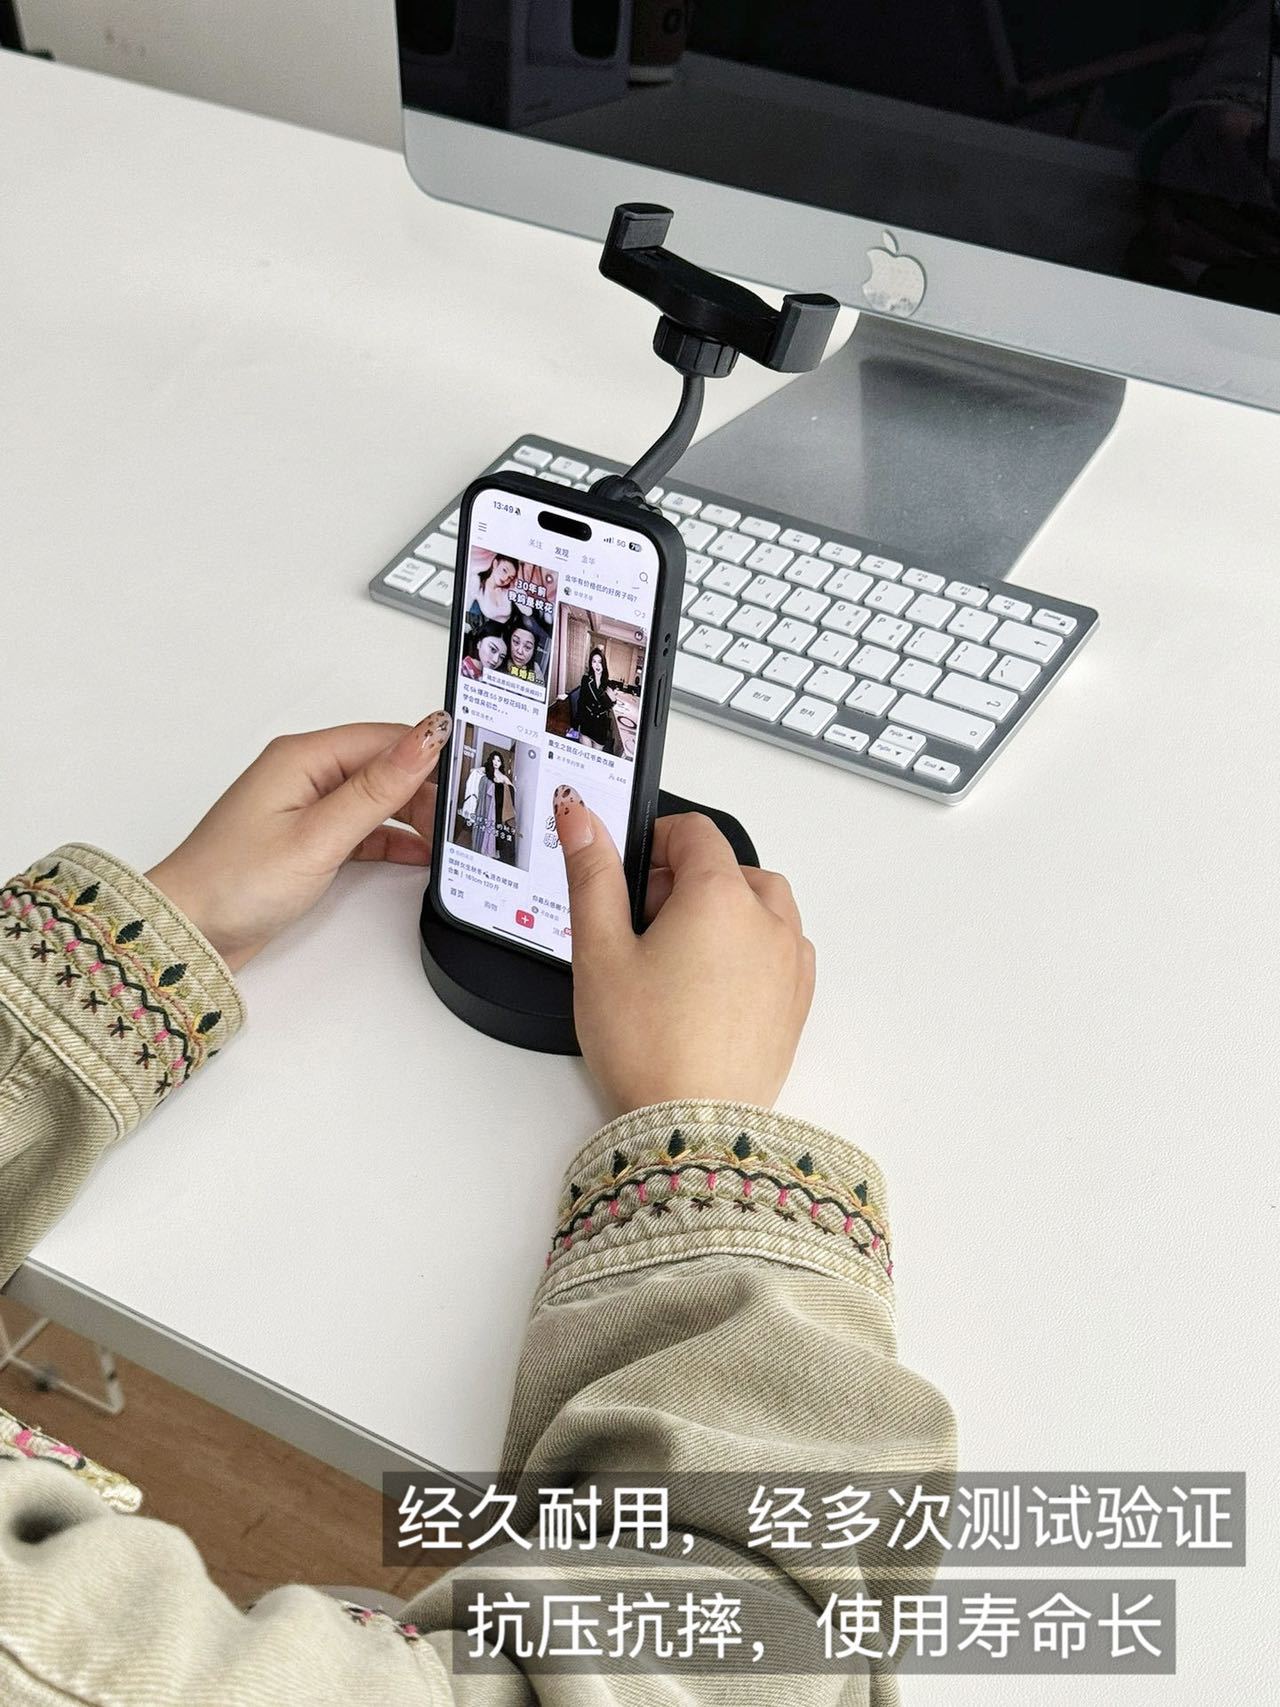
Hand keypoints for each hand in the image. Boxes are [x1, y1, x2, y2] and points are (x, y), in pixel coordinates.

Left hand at [146, 715, 450, 971]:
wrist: (188, 932)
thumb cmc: (233, 882)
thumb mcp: (319, 835)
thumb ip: (377, 788)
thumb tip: (424, 738)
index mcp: (303, 757)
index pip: (383, 738)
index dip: (429, 753)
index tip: (469, 773)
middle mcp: (304, 774)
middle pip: (383, 766)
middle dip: (425, 790)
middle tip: (461, 820)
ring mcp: (305, 808)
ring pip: (376, 798)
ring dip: (411, 816)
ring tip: (446, 839)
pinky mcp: (307, 840)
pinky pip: (363, 827)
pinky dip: (391, 839)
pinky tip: (417, 855)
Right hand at [553, 787, 813, 1112]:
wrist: (692, 1128)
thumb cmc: (647, 1047)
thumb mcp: (599, 951)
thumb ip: (592, 874)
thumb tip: (581, 817)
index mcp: (720, 896)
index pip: (693, 832)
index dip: (654, 842)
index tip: (631, 872)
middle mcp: (767, 920)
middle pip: (728, 867)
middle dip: (685, 881)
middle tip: (642, 925)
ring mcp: (790, 961)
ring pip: (760, 905)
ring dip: (723, 910)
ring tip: (679, 954)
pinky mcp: (797, 1000)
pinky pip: (781, 947)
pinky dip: (751, 947)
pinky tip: (713, 982)